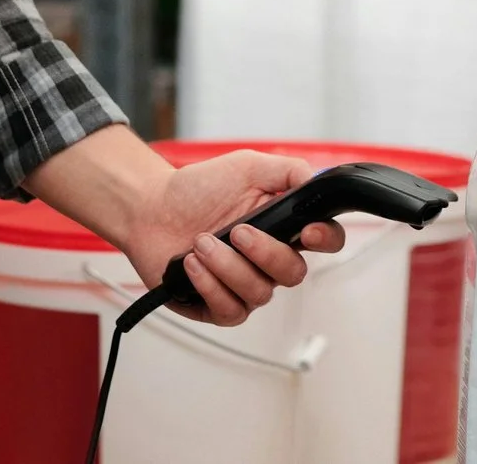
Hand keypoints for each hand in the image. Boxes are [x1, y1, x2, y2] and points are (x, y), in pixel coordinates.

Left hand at [117, 149, 345, 324]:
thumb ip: (288, 170)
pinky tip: (192, 263)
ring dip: (228, 266)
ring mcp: (244, 285)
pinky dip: (210, 285)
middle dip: (266, 253)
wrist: (151, 208)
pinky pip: (230, 309)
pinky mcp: (217, 305)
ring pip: (259, 293)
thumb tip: (316, 180)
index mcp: (282, 226)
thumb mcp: (246, 166)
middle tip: (238, 231)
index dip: (326, 240)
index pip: (325, 240)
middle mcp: (268, 259)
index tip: (308, 232)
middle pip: (294, 274)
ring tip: (201, 243)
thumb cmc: (197, 189)